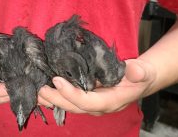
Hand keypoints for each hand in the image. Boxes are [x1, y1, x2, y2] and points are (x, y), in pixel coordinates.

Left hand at [38, 59, 156, 115]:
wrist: (138, 81)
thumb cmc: (140, 75)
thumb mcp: (143, 71)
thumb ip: (139, 72)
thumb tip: (135, 70)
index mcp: (111, 102)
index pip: (88, 102)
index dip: (72, 93)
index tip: (57, 80)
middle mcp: (97, 107)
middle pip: (73, 106)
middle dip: (55, 98)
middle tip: (38, 87)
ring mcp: (89, 104)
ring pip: (67, 105)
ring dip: (50, 99)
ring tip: (34, 90)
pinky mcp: (84, 98)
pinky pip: (67, 99)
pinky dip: (53, 95)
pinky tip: (40, 88)